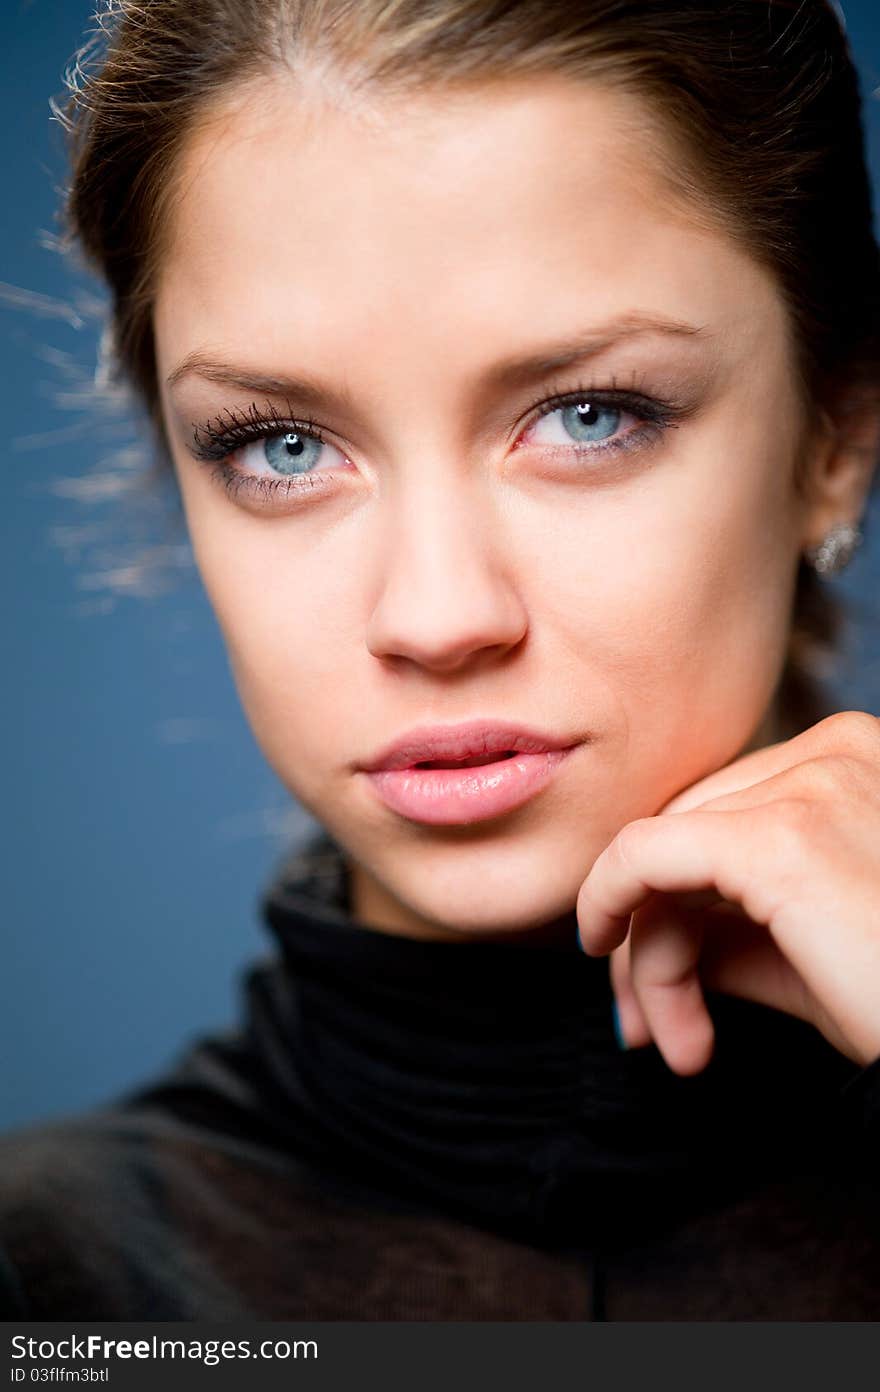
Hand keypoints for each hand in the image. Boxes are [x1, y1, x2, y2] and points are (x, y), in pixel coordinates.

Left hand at [576, 711, 879, 1075]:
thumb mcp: (810, 950)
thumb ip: (731, 923)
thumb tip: (638, 932)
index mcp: (853, 762)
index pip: (722, 817)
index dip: (675, 901)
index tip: (665, 990)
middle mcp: (837, 751)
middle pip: (688, 831)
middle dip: (655, 935)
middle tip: (650, 1029)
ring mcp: (812, 786)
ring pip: (664, 855)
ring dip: (653, 960)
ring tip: (678, 1045)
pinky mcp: (776, 838)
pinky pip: (642, 856)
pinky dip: (606, 901)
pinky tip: (603, 952)